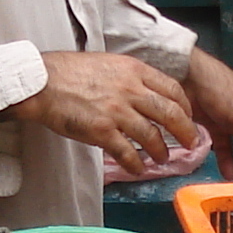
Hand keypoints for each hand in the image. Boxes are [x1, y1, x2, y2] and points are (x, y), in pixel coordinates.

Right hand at [8, 50, 197, 173]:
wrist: (41, 82)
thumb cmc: (69, 72)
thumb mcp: (108, 64)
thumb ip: (130, 77)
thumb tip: (145, 93)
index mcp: (134, 70)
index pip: (172, 89)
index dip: (185, 107)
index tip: (188, 117)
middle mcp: (130, 89)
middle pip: (170, 113)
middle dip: (185, 132)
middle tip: (191, 143)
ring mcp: (116, 111)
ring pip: (152, 136)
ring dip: (161, 151)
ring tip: (161, 159)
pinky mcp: (102, 130)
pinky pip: (127, 152)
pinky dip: (136, 164)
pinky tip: (138, 168)